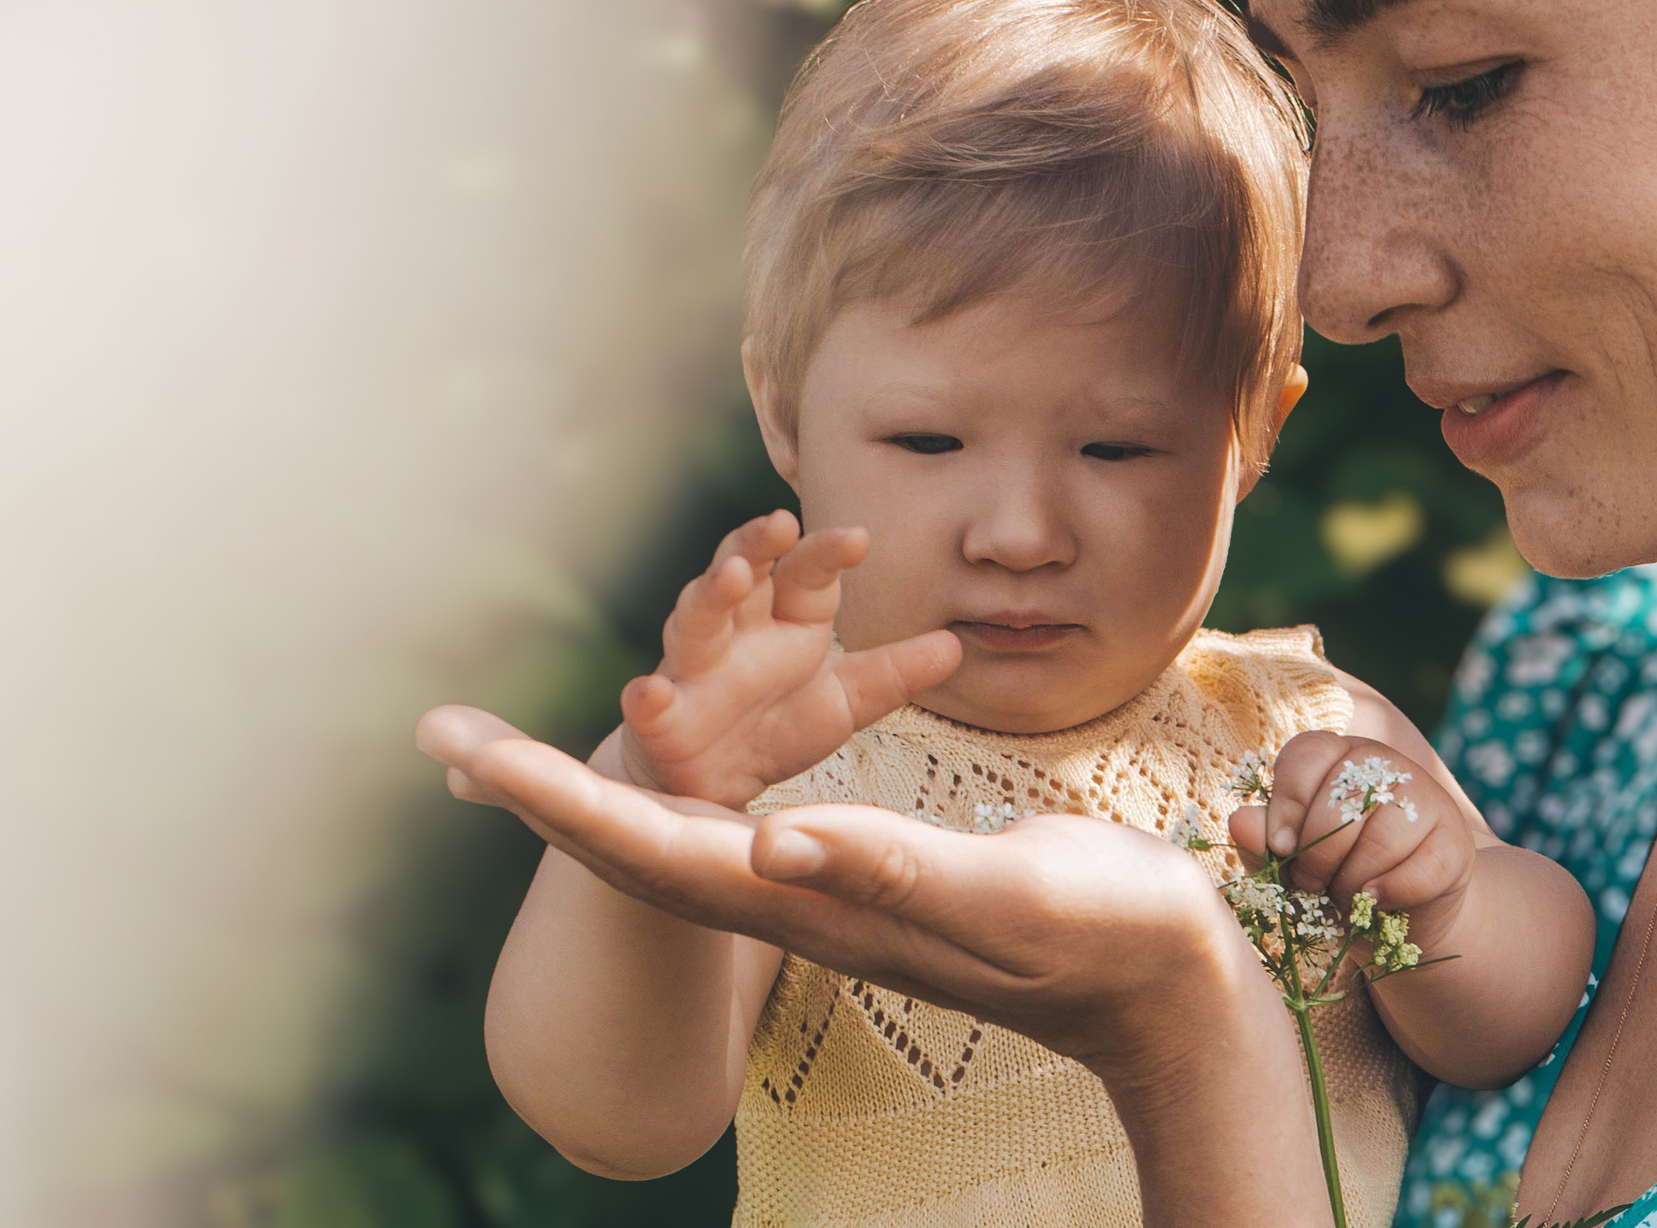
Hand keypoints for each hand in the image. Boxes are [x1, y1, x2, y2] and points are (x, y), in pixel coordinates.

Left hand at [417, 705, 1263, 1068]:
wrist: (1158, 979)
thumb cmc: (1102, 933)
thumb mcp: (1004, 895)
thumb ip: (892, 872)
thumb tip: (769, 844)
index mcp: (821, 905)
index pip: (657, 850)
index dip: (557, 800)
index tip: (469, 753)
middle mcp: (805, 904)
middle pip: (638, 846)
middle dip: (535, 791)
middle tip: (442, 734)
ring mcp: (831, 894)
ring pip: (680, 836)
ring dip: (591, 789)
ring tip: (516, 750)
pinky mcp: (868, 876)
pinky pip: (745, 824)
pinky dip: (686, 778)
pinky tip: (674, 757)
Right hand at [619, 510, 960, 807]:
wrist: (713, 785)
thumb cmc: (776, 727)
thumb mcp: (847, 702)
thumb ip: (894, 673)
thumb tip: (957, 644)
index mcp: (785, 622)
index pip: (806, 575)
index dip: (826, 554)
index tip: (858, 537)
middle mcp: (737, 633)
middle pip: (744, 575)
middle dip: (757, 546)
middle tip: (780, 522)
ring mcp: (693, 672)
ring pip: (694, 621)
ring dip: (707, 596)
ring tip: (727, 576)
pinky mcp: (661, 721)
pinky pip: (649, 705)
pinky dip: (646, 698)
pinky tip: (649, 693)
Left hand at [1226, 731, 1476, 943]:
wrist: (1398, 916)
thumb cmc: (1333, 877)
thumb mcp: (1291, 862)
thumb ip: (1264, 841)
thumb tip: (1238, 821)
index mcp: (1337, 756)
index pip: (1308, 753)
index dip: (1287, 803)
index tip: (1280, 847)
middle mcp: (1385, 764)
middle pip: (1343, 797)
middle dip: (1317, 854)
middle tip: (1311, 883)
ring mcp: (1426, 799)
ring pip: (1382, 835)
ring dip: (1353, 879)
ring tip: (1345, 895)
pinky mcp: (1454, 842)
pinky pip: (1420, 868)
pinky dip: (1390, 893)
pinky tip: (1375, 901)